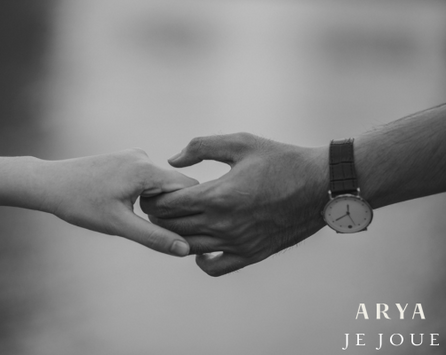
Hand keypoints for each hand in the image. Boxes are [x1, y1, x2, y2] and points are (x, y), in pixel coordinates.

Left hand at [34, 149, 197, 255]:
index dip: (191, 209)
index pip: (188, 187)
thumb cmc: (80, 204)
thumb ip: (154, 237)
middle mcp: (143, 157)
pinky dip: (146, 194)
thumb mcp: (119, 225)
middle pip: (175, 185)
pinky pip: (147, 178)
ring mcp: (133, 156)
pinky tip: (125, 206)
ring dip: (157, 202)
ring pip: (161, 183)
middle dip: (172, 208)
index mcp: (146, 169)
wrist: (49, 183)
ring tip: (134, 217)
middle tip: (156, 229)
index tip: (185, 230)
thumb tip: (185, 250)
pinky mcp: (125, 159)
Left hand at [140, 133, 328, 275]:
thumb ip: (201, 147)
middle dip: (158, 217)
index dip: (153, 199)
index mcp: (218, 195)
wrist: (320, 186)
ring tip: (173, 222)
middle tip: (156, 206)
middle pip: (173, 227)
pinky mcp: (250, 254)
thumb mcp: (241, 143)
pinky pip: (214, 267)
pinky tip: (200, 247)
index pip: (167, 205)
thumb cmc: (281, 160)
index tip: (151, 192)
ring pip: (188, 247)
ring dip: (174, 236)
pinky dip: (200, 260)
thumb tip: (173, 160)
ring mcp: (237, 243)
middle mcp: (223, 224)